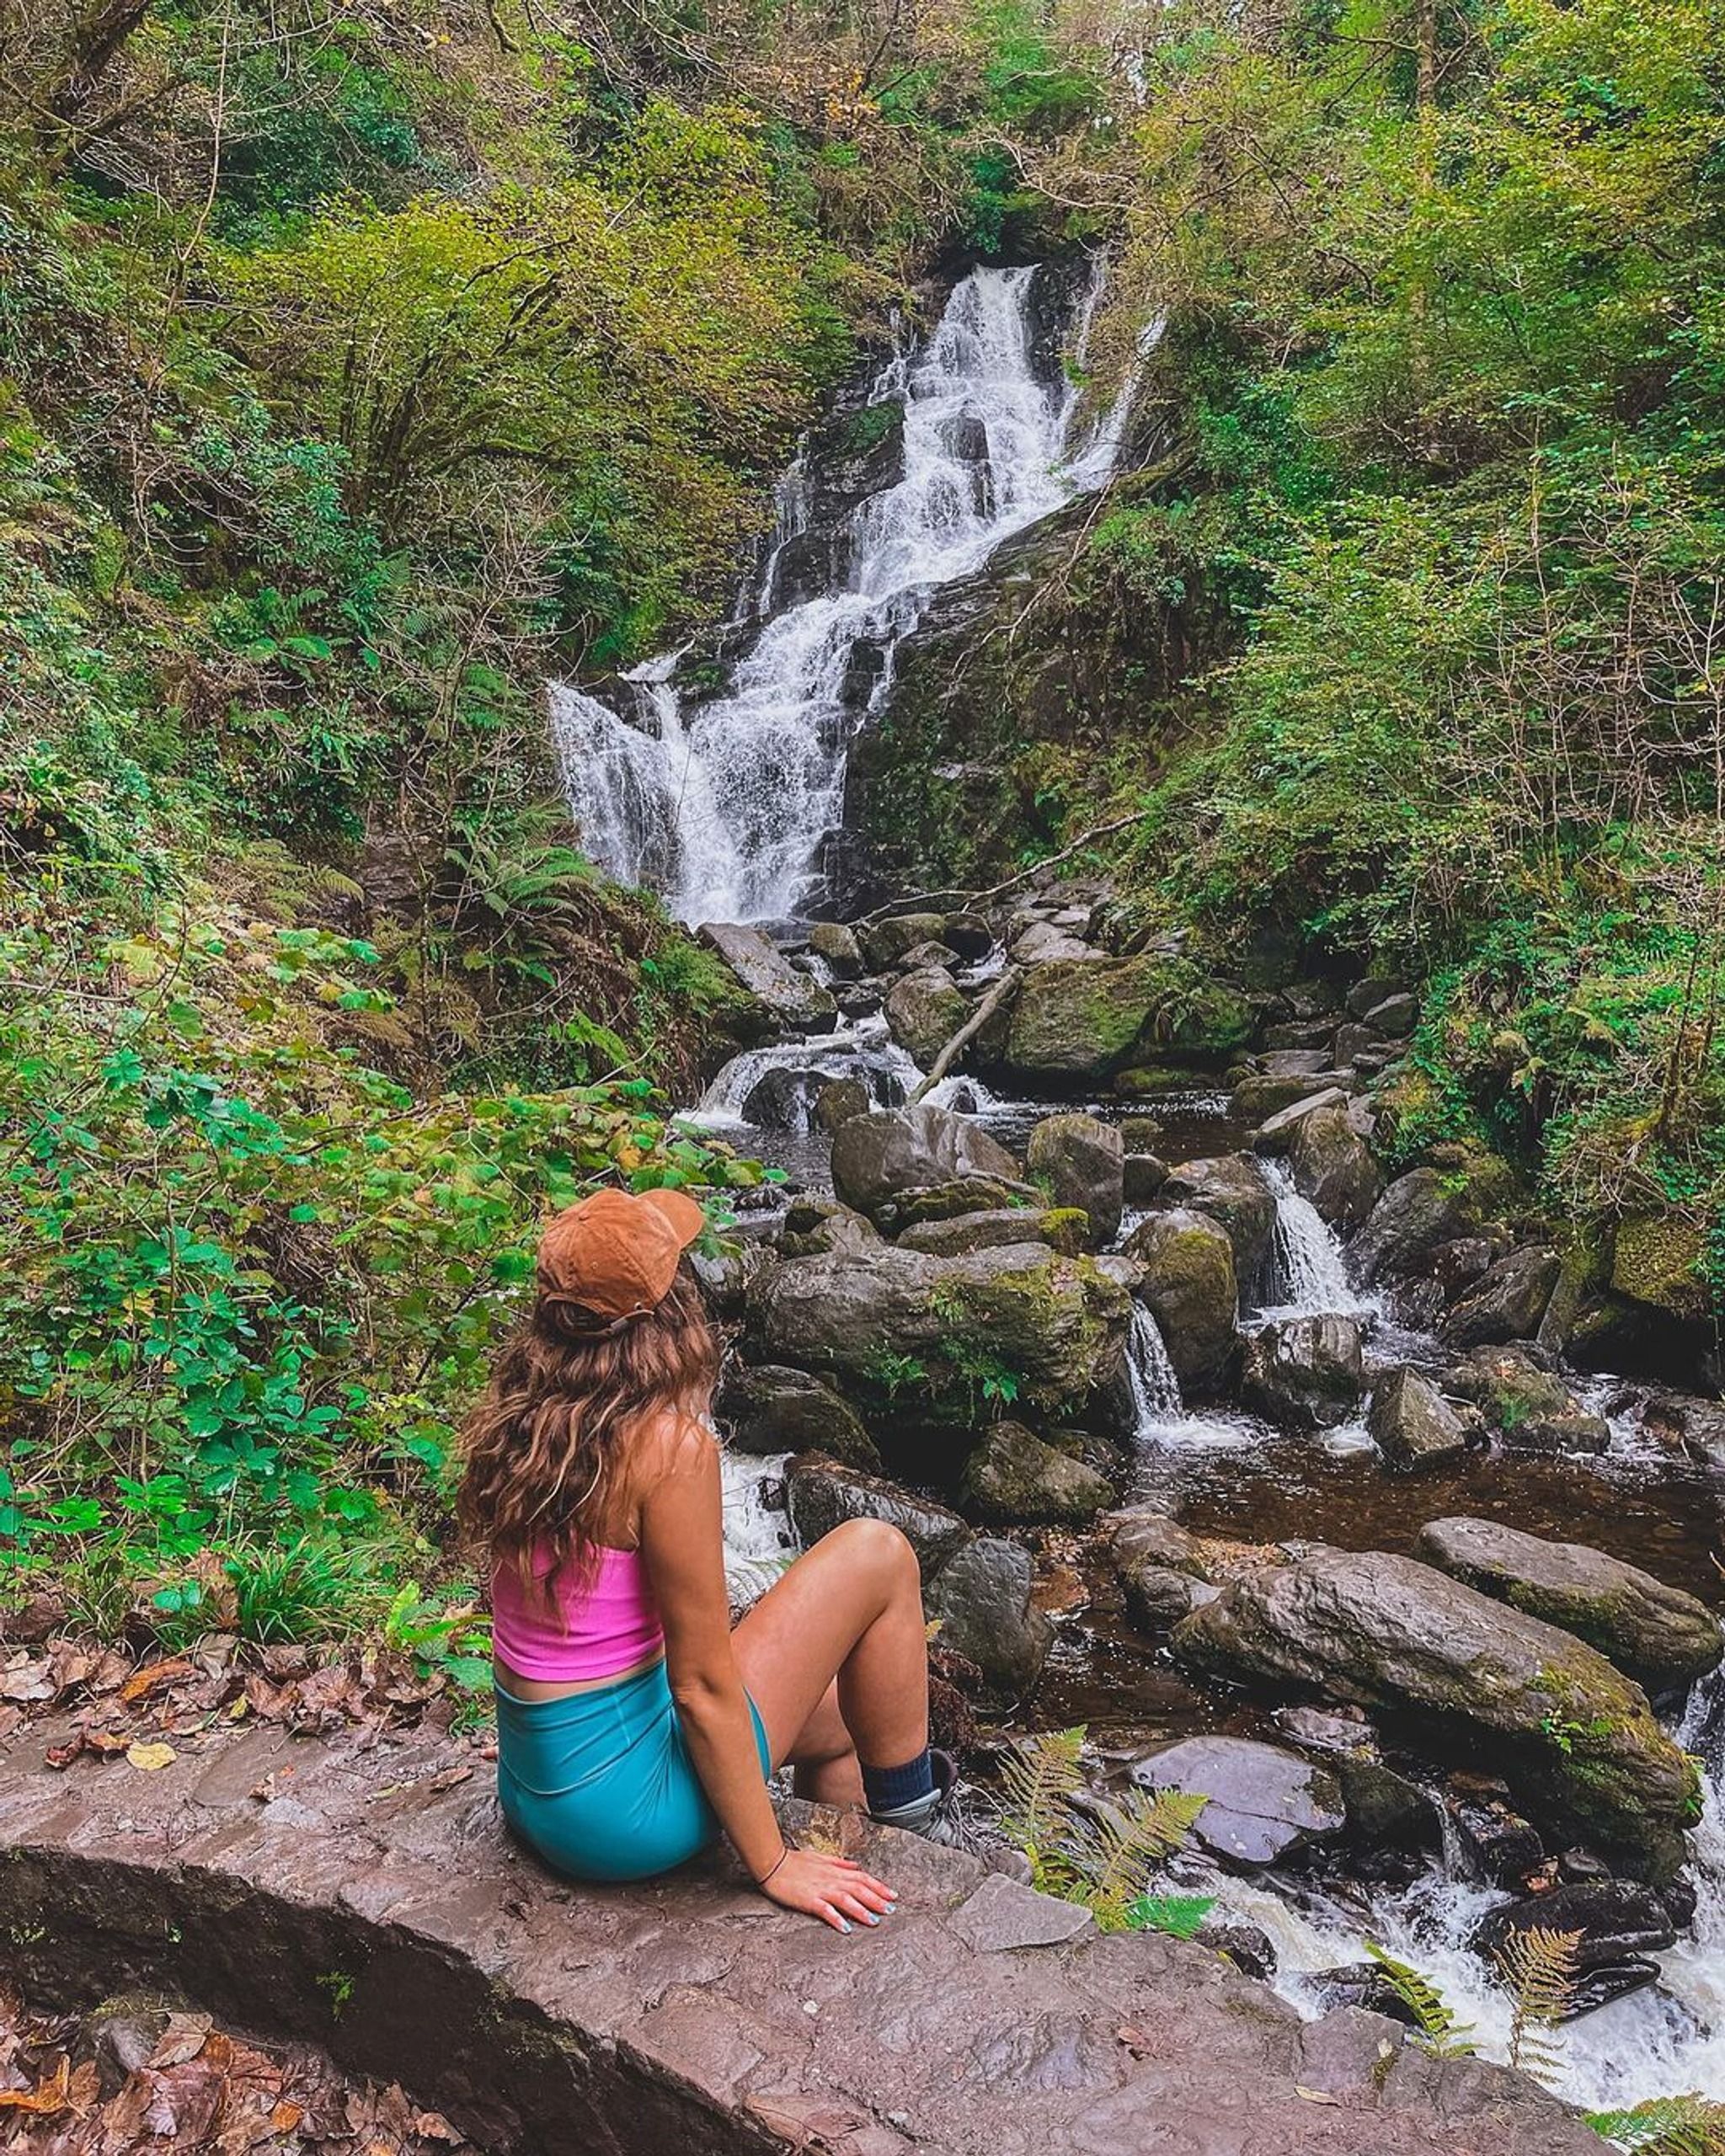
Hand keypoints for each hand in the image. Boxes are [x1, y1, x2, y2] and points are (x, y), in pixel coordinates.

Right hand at [756, 1847, 896, 1932]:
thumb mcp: (820, 1857)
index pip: (862, 1877)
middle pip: (859, 1889)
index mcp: (835, 1870)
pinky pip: (825, 1910)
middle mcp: (831, 1879)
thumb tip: (855, 1865)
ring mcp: (820, 1890)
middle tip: (891, 1910)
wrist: (772, 1863)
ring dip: (861, 1910)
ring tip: (874, 1921)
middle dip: (877, 1900)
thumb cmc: (794, 1860)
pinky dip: (837, 1918)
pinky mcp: (808, 1900)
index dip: (879, 1886)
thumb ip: (839, 1863)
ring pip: (846, 1899)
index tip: (893, 1895)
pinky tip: (846, 1928)